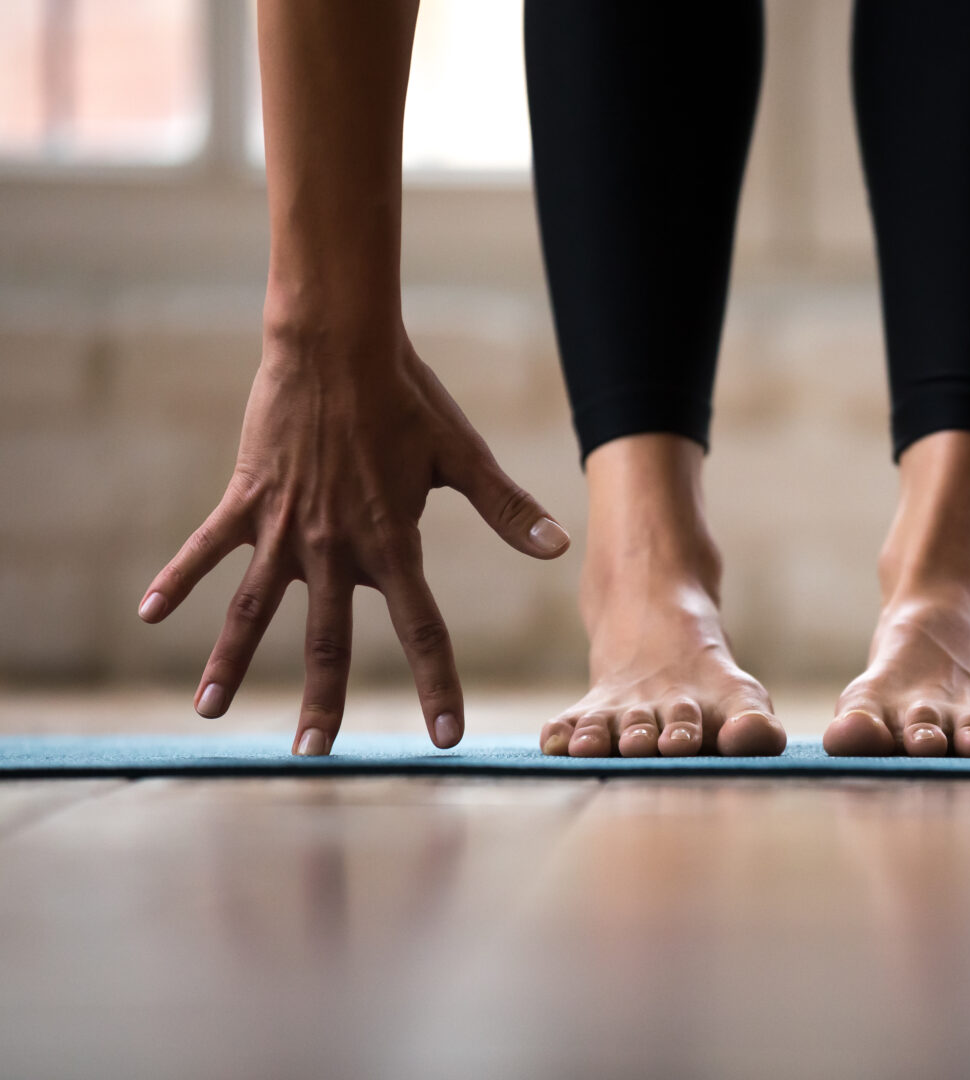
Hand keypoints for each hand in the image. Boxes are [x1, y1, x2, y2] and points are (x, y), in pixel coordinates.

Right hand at [137, 325, 569, 754]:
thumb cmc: (408, 397)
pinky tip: (149, 614)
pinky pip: (206, 548)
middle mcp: (336, 547)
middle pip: (330, 640)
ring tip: (209, 711)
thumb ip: (508, 507)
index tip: (445, 737)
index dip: (438, 685)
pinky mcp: (247, 499)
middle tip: (312, 754)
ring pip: (254, 609)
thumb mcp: (463, 455)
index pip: (424, 630)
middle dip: (323, 700)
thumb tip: (559, 547)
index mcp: (394, 543)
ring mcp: (284, 527)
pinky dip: (179, 578)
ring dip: (232, 661)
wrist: (339, 343)